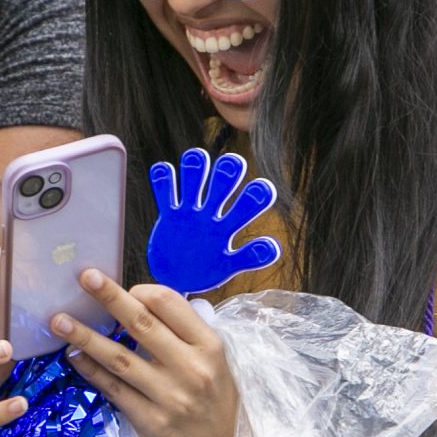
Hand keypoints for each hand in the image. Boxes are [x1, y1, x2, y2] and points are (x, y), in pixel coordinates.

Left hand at [51, 271, 238, 436]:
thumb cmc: (219, 397)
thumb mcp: (216, 358)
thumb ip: (183, 332)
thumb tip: (140, 303)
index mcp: (208, 344)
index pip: (169, 304)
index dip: (142, 291)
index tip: (126, 291)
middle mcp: (189, 367)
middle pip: (141, 324)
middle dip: (109, 298)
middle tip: (84, 276)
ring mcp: (169, 397)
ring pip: (120, 359)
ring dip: (86, 337)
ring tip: (58, 320)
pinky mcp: (150, 422)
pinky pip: (114, 390)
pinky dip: (91, 371)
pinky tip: (73, 356)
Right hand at [144, 149, 278, 297]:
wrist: (176, 279)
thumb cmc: (205, 270)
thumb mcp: (227, 266)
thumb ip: (249, 257)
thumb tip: (273, 247)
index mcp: (228, 226)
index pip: (247, 203)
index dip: (256, 193)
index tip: (261, 187)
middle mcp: (211, 213)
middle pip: (222, 183)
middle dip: (228, 171)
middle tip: (232, 164)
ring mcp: (189, 212)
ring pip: (194, 180)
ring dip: (196, 167)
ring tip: (197, 158)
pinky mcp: (169, 214)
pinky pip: (166, 191)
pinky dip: (163, 179)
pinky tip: (164, 169)